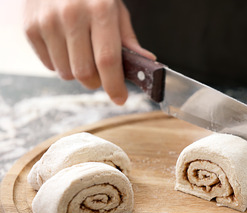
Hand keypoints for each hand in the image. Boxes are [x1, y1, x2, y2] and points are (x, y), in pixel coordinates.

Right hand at [23, 0, 154, 104]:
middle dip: (96, 82)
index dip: (114, 85)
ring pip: (66, 73)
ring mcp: (47, 21)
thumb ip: (128, 39)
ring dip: (78, 73)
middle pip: (84, 72)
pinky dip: (61, 64)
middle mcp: (72, 15)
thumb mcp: (115, 9)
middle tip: (101, 74)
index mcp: (100, 10)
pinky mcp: (30, 27)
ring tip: (82, 53)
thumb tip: (146, 62)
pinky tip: (65, 46)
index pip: (107, 59)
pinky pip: (49, 66)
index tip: (120, 98)